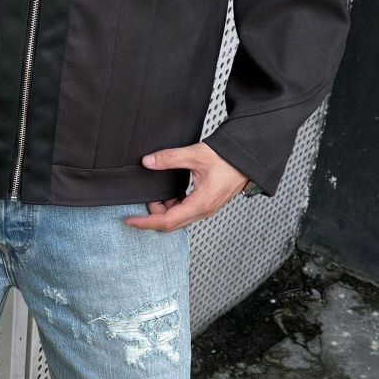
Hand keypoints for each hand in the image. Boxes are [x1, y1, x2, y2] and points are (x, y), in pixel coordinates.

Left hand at [125, 143, 247, 230]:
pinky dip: (174, 206)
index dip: (146, 222)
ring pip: (178, 219)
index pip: (167, 221)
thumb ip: (169, 158)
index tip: (130, 221)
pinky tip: (170, 194)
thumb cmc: (228, 158)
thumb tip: (148, 162)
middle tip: (144, 200)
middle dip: (154, 216)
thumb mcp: (195, 155)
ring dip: (164, 210)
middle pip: (171, 224)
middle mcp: (204, 211)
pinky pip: (186, 213)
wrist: (248, 159)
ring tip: (158, 194)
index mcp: (200, 203)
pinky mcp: (207, 204)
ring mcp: (206, 209)